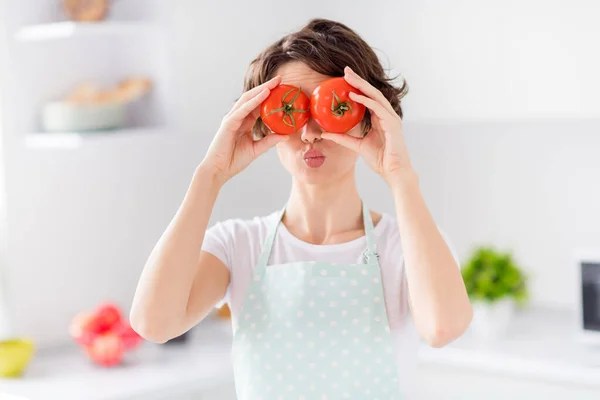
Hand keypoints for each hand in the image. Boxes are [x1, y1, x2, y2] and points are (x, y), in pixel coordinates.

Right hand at [200, 76, 288, 183]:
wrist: (219, 170)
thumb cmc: (234, 161)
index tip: (282, 90)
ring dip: (261, 90)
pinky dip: (253, 101)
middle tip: (280, 79)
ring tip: (274, 83)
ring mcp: (232, 119)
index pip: (258, 106)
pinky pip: (242, 110)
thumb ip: (269, 141)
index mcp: (244, 123)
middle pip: (253, 98)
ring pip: (247, 100)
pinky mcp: (228, 124)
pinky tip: (264, 94)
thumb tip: (285, 135)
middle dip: (266, 88)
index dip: (269, 97)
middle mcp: (238, 118)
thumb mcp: (256, 149)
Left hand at [321, 66, 412, 184]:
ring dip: (361, 85)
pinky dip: (366, 100)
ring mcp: (391, 118)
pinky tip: (354, 95)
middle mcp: (386, 115)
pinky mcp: (392, 124)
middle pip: (372, 92)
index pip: (368, 98)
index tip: (344, 79)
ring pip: (375, 96)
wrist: (392, 172)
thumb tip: (324, 134)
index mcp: (380, 118)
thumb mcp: (356, 146)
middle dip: (358, 80)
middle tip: (345, 70)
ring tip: (348, 77)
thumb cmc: (379, 159)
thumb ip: (342, 138)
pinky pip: (378, 108)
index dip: (357, 87)